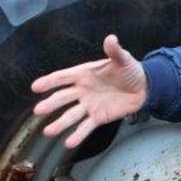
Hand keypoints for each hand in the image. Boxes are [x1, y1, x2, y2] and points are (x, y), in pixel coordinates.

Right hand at [30, 34, 147, 147]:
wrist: (144, 87)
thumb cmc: (130, 70)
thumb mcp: (123, 59)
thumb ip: (115, 51)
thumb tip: (111, 38)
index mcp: (84, 74)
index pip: (63, 77)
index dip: (49, 81)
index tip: (35, 87)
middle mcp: (83, 90)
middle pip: (63, 98)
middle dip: (51, 104)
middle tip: (38, 110)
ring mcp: (89, 105)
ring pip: (71, 115)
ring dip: (60, 123)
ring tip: (48, 132)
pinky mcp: (98, 117)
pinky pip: (86, 127)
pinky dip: (78, 135)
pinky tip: (68, 142)